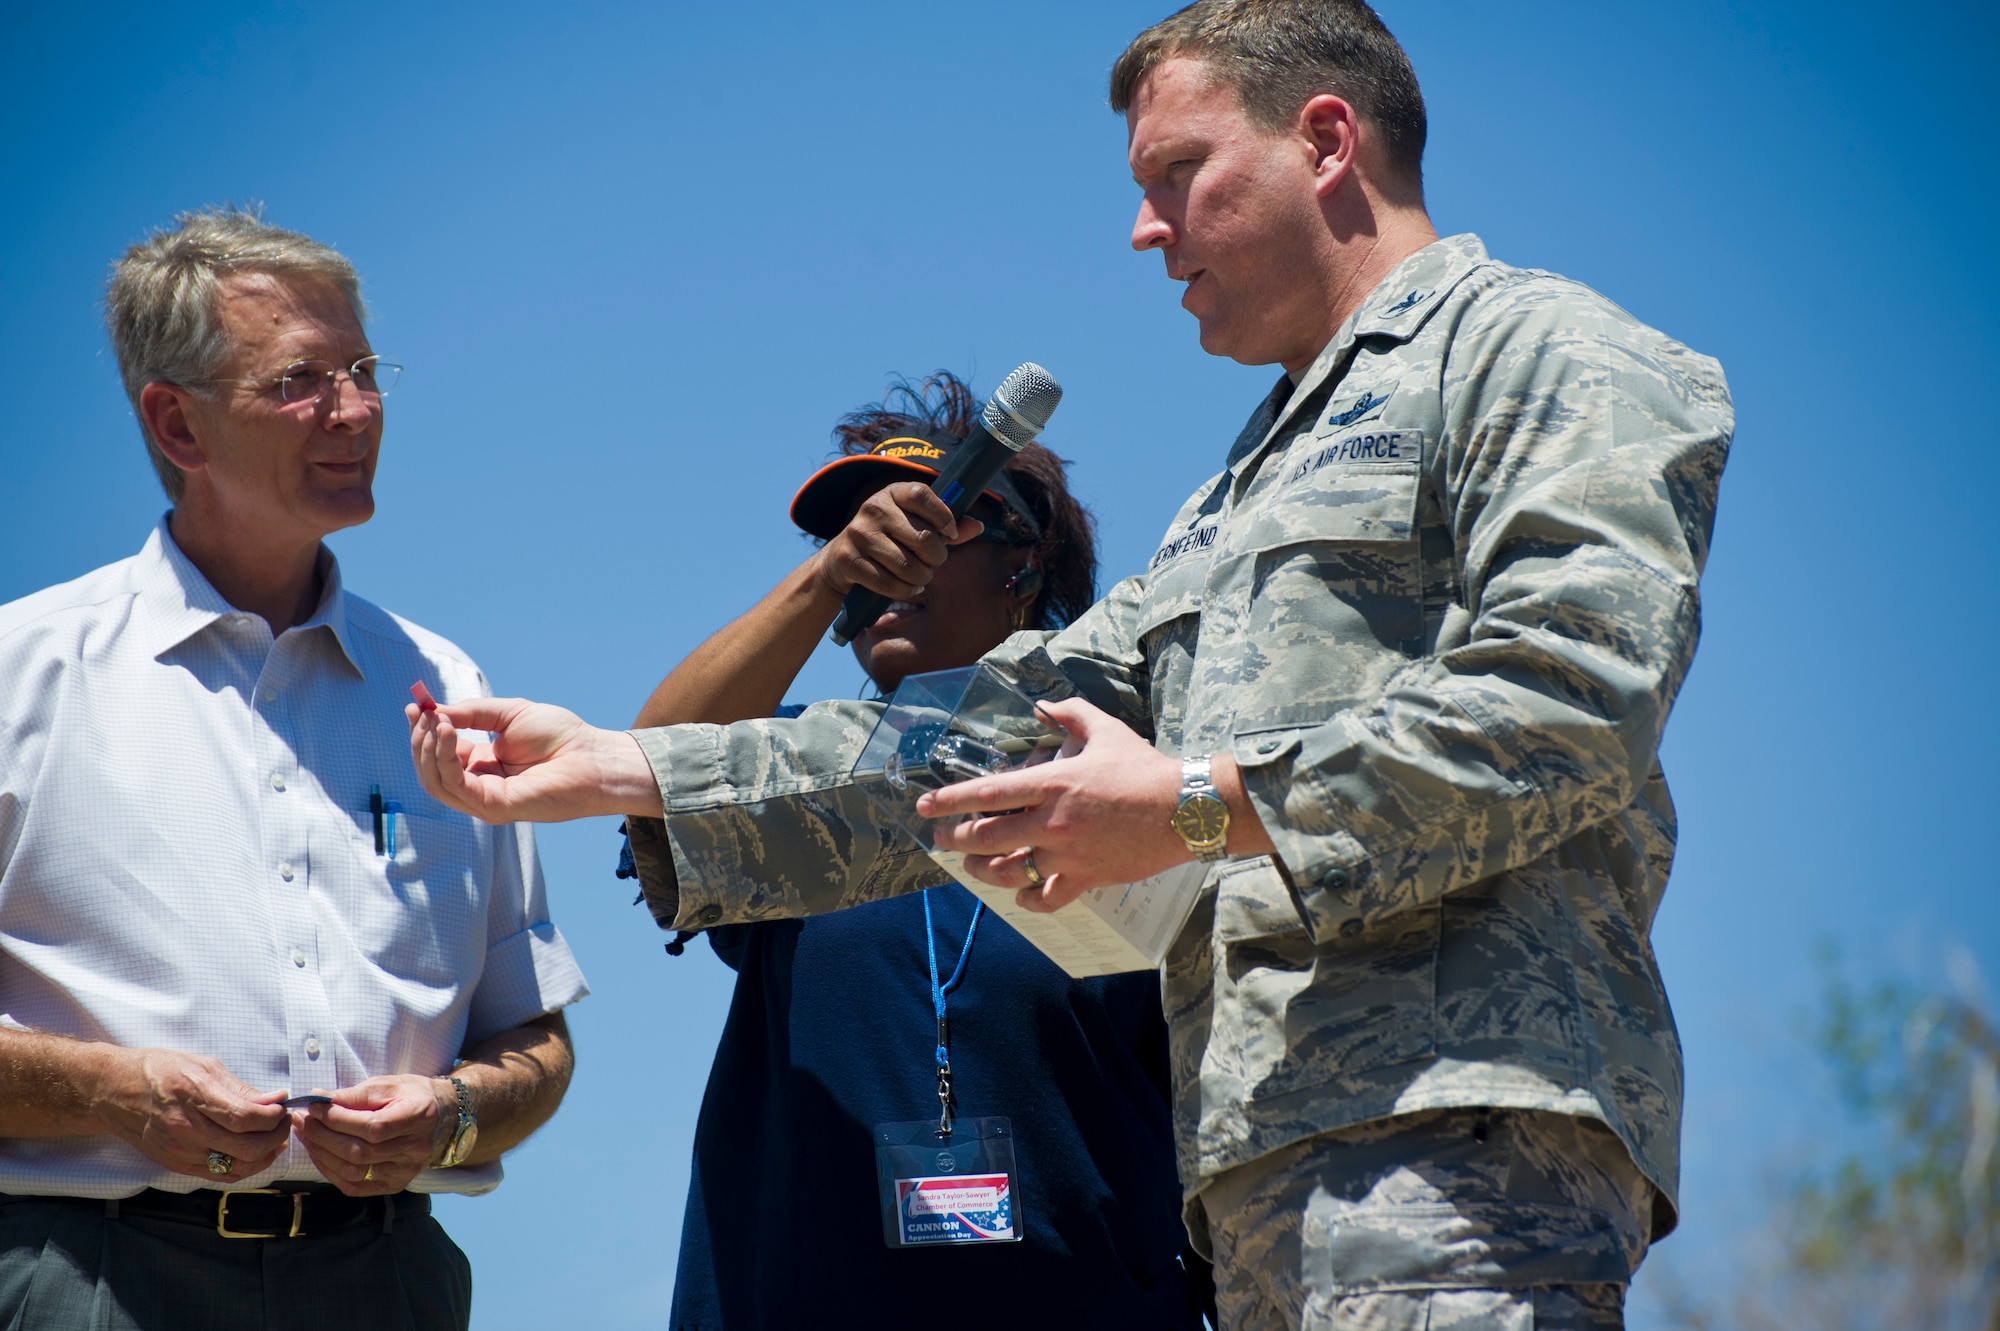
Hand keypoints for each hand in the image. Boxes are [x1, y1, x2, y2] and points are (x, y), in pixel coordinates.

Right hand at [90, 1048, 289, 1182]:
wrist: (116, 1092)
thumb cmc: (160, 1071)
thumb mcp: (204, 1066)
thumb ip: (241, 1089)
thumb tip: (275, 1100)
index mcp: (194, 1097)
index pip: (244, 1118)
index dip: (272, 1117)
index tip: (282, 1107)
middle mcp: (187, 1129)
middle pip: (246, 1147)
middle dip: (276, 1136)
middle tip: (284, 1122)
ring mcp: (181, 1151)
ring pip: (236, 1167)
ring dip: (265, 1155)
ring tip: (275, 1138)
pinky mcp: (177, 1165)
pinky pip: (219, 1175)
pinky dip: (245, 1167)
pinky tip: (256, 1153)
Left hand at [292, 1076, 455, 1196]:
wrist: (442, 1116)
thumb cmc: (412, 1095)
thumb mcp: (388, 1085)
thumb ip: (355, 1095)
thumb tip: (320, 1100)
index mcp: (418, 1117)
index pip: (371, 1126)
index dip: (337, 1119)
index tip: (314, 1107)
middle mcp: (414, 1149)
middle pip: (359, 1151)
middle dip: (322, 1135)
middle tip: (302, 1120)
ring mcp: (405, 1171)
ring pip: (353, 1171)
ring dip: (322, 1154)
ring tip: (305, 1135)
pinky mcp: (395, 1184)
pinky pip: (355, 1186)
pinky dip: (331, 1171)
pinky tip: (319, 1154)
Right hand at [408, 698, 663, 823]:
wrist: (592, 756)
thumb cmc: (560, 736)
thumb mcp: (509, 714)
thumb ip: (472, 713)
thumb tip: (434, 711)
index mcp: (483, 765)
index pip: (440, 754)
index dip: (424, 731)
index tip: (414, 706)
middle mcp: (480, 785)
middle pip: (431, 770)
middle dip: (421, 740)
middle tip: (420, 713)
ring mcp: (485, 799)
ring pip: (436, 782)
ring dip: (428, 750)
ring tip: (436, 722)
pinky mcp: (494, 807)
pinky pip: (456, 786)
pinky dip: (445, 759)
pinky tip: (448, 734)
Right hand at [812, 482, 982, 603]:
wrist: (840, 560)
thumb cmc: (888, 540)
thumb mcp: (913, 525)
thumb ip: (945, 526)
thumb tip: (978, 526)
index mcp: (892, 492)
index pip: (922, 495)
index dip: (943, 516)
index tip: (951, 534)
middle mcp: (873, 508)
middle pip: (923, 538)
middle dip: (936, 557)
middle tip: (934, 562)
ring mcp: (858, 533)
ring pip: (908, 565)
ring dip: (922, 577)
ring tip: (922, 576)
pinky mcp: (849, 560)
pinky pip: (889, 583)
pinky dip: (905, 590)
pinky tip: (909, 587)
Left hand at [918, 697, 1191, 911]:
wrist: (1184, 808)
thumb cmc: (1144, 767)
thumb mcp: (1106, 729)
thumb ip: (1071, 713)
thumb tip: (1046, 704)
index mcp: (1052, 783)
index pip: (987, 794)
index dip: (949, 801)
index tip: (925, 807)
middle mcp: (1052, 822)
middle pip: (987, 838)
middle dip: (956, 839)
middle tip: (942, 838)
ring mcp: (1067, 854)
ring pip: (1008, 872)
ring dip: (982, 871)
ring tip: (972, 865)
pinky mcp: (1086, 878)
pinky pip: (1046, 898)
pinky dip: (1028, 899)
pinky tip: (1021, 893)